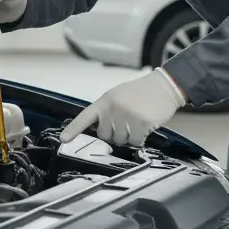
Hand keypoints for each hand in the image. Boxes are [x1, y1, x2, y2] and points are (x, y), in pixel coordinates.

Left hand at [61, 69, 186, 146]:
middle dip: (115, 133)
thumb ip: (107, 111)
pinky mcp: (141, 123)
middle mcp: (113, 108)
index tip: (64, 139)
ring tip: (137, 121)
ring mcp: (127, 116)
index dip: (73, 129)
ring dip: (129, 136)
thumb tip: (101, 131)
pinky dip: (141, 138)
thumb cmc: (141, 93)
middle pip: (105, 135)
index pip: (85, 117)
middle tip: (126, 121)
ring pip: (121, 141)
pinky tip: (146, 126)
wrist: (164, 86)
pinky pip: (135, 142)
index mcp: (105, 101)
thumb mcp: (119, 96)